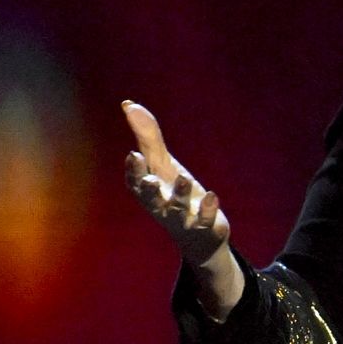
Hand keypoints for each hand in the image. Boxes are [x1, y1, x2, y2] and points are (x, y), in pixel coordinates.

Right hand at [122, 101, 242, 316]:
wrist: (201, 238)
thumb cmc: (175, 195)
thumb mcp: (163, 165)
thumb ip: (148, 137)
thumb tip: (129, 105)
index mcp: (149, 192)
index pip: (136, 183)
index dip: (134, 171)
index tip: (134, 155)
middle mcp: (162, 207)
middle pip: (152, 200)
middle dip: (150, 189)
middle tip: (150, 179)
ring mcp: (183, 219)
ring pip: (179, 209)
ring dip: (181, 194)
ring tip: (185, 178)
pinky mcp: (205, 227)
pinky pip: (205, 220)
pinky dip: (208, 209)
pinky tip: (212, 195)